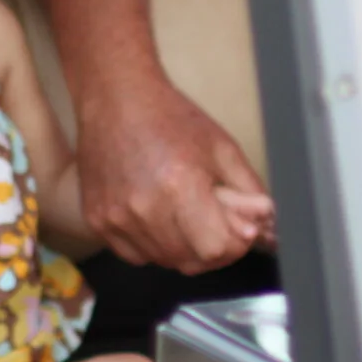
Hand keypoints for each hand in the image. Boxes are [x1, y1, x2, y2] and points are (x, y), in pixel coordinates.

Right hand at [78, 77, 273, 272]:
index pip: (215, 249)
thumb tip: (264, 227)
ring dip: (183, 248)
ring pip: (164, 261)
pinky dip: (153, 245)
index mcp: (180, 186)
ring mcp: (116, 217)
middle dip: (211, 248)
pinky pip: (135, 255)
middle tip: (214, 221)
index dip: (234, 244)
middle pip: (190, 261)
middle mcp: (145, 208)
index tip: (238, 230)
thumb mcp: (222, 148)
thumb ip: (248, 191)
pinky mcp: (97, 221)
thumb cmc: (170, 119)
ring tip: (184, 212)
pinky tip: (158, 216)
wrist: (116, 100)